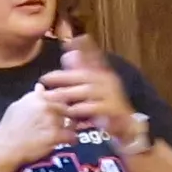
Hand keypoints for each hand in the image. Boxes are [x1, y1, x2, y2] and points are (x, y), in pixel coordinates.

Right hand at [0, 86, 70, 171]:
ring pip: (71, 121)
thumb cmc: (9, 129)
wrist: (5, 148)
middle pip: (67, 107)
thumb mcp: (17, 106)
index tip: (62, 109)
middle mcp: (45, 105)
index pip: (60, 93)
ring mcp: (51, 120)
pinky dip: (71, 139)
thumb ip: (32, 96)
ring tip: (62, 133)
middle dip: (69, 115)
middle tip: (66, 122)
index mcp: (37, 97)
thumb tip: (40, 87)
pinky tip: (67, 142)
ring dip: (70, 127)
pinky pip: (72, 136)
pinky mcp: (55, 135)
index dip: (63, 102)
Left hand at [38, 30, 153, 154]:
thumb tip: (68, 53)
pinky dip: (80, 109)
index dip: (81, 49)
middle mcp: (109, 81)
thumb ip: (82, 71)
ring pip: (86, 91)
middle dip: (62, 76)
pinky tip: (68, 111)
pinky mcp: (113, 109)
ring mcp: (112, 94)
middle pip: (83, 75)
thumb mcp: (95, 87)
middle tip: (44, 78)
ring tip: (50, 97)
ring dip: (66, 94)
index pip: (92, 57)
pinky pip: (93, 107)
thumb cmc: (107, 105)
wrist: (127, 126)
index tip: (65, 44)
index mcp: (104, 73)